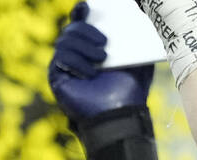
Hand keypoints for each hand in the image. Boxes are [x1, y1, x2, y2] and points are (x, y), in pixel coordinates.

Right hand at [48, 2, 151, 126]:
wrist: (120, 111)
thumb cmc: (130, 86)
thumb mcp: (137, 54)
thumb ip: (135, 35)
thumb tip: (138, 10)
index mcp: (94, 45)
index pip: (81, 21)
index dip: (80, 12)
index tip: (86, 7)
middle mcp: (77, 53)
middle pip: (71, 29)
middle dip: (86, 31)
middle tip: (105, 43)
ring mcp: (65, 66)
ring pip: (64, 41)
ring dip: (83, 47)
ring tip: (102, 59)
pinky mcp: (57, 78)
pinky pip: (61, 59)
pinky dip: (76, 62)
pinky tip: (90, 73)